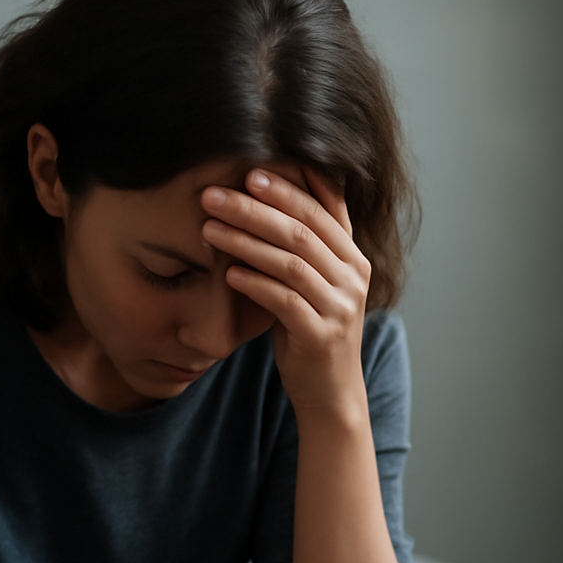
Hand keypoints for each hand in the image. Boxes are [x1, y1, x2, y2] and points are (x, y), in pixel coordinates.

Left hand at [201, 167, 369, 418]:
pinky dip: (253, 282)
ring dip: (245, 241)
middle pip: (301, 231)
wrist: (330, 392)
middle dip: (254, 208)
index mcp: (353, 258)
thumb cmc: (312, 331)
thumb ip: (304, 247)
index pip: (323, 210)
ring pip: (290, 262)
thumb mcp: (315, 283)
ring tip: (209, 228)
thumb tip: (264, 198)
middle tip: (214, 194)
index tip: (250, 171)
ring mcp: (340, 307)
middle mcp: (354, 278)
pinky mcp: (321, 335)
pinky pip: (283, 300)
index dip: (288, 188)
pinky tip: (227, 272)